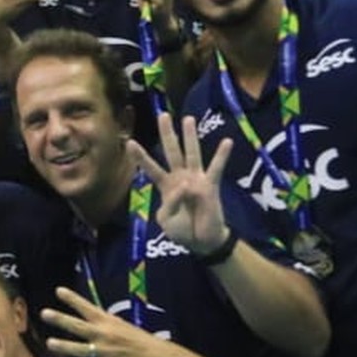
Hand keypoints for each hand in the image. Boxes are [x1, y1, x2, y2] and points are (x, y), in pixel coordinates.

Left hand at [43, 286, 184, 356]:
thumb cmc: (141, 342)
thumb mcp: (123, 327)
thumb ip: (105, 325)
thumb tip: (91, 322)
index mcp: (109, 322)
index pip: (87, 308)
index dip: (73, 299)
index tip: (58, 290)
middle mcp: (105, 334)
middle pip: (79, 326)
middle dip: (61, 319)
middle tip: (44, 313)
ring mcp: (107, 351)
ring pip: (81, 349)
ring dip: (64, 346)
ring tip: (50, 343)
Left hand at [131, 115, 234, 255]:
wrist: (202, 242)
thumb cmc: (182, 231)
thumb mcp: (166, 221)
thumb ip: (170, 203)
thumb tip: (185, 186)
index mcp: (166, 186)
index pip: (151, 168)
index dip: (141, 157)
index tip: (129, 142)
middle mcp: (180, 178)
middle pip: (172, 152)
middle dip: (167, 134)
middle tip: (162, 115)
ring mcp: (196, 179)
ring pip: (192, 154)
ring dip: (190, 137)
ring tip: (188, 119)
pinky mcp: (210, 185)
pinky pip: (216, 168)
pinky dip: (222, 156)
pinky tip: (227, 142)